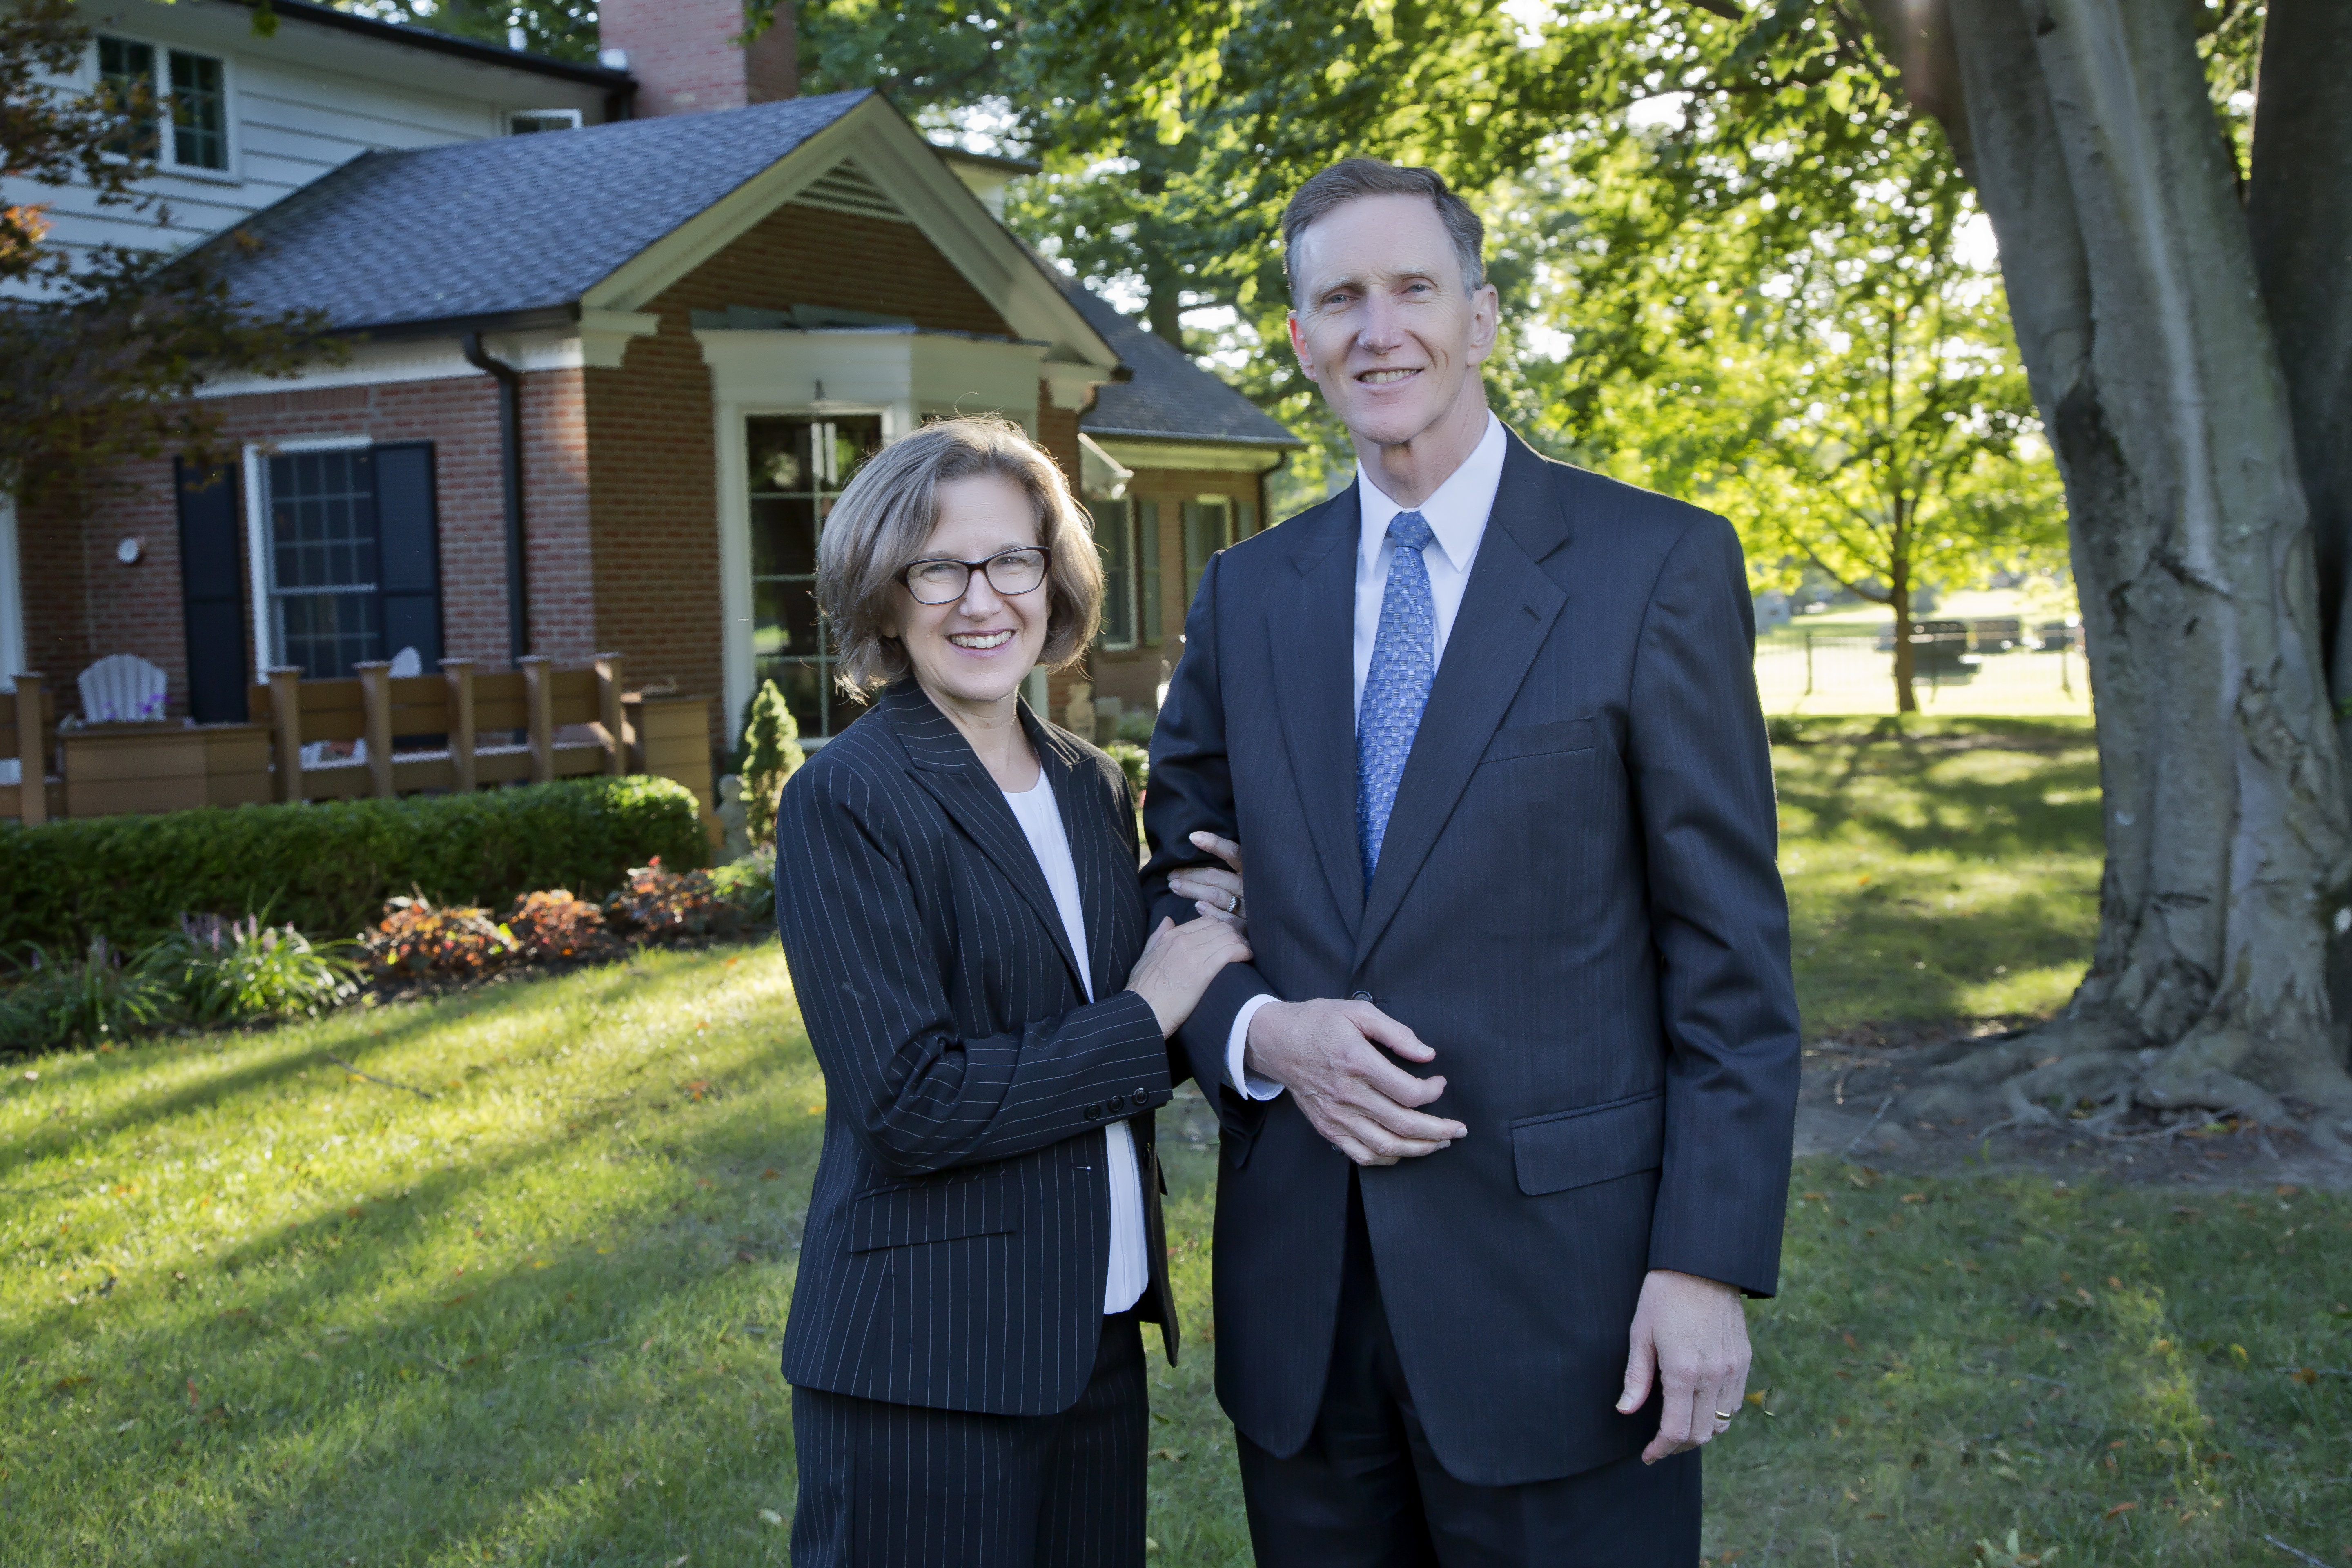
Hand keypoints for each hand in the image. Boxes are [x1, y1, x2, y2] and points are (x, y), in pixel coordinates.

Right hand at [1124, 915, 1250, 1037]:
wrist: (1141, 1012)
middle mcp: (1182, 940)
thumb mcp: (1146, 956)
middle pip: (1220, 926)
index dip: (1221, 929)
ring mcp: (1193, 954)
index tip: (1228, 940)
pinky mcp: (1203, 971)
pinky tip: (1246, 959)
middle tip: (1241, 947)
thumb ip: (1158, 936)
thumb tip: (1168, 920)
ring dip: (1242, 943)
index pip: (1206, 921)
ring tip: (1246, 954)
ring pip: (1228, 936)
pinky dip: (1243, 952)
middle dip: (1234, 934)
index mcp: (1170, 936)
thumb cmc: (1143, 990)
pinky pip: (1231, 951)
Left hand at [1167, 832, 1244, 928]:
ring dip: (1193, 890)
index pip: (1234, 853)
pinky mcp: (1248, 926)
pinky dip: (1211, 912)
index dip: (1215, 844)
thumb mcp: (1244, 876)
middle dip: (1191, 874)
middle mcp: (1252, 886)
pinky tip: (1197, 906)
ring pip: (1216, 895)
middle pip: (1217, 877)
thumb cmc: (1251, 894)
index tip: (1193, 837)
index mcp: (1252, 870)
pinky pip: (1227, 919)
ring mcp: (1250, 906)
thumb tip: (1198, 846)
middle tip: (1172, 875)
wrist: (1273, 920)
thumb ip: (1227, 866)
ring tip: (1175, 886)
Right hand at [1243, 998, 1466, 1163]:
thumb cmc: (1317, 1023)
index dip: (1433, 1093)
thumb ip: (1396, 1032)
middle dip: (1439, 1130)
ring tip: (1439, 1144)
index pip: (1408, 1092)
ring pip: (1386, 1146)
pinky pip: (1361, 1155)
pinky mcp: (1327, 1127)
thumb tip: (1427, 1054)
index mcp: (1358, 1062)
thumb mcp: (1357, 1012)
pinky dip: (1387, 1159)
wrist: (1275, 1041)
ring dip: (1419, 1149)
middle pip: (1403, 1124)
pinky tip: (1403, 1152)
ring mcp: (1336, 1115)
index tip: (1440, 1084)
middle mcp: (1348, 1094)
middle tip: (1459, 1130)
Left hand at [1616, 1270, 1750, 1463]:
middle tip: (1660, 1444)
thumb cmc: (1664, 1295)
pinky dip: (1719, 1413)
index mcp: (1683, 1371)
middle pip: (1701, 1434)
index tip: (1648, 1455)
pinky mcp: (1744, 1360)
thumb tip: (1625, 1410)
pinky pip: (1735, 1402)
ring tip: (1680, 1425)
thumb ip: (1636, 1376)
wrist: (1703, 1265)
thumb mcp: (1640, 1332)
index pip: (1676, 1430)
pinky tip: (1700, 1404)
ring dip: (1701, 1431)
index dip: (1660, 1449)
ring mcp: (1733, 1369)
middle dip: (1679, 1446)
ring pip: (1722, 1423)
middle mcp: (1713, 1375)